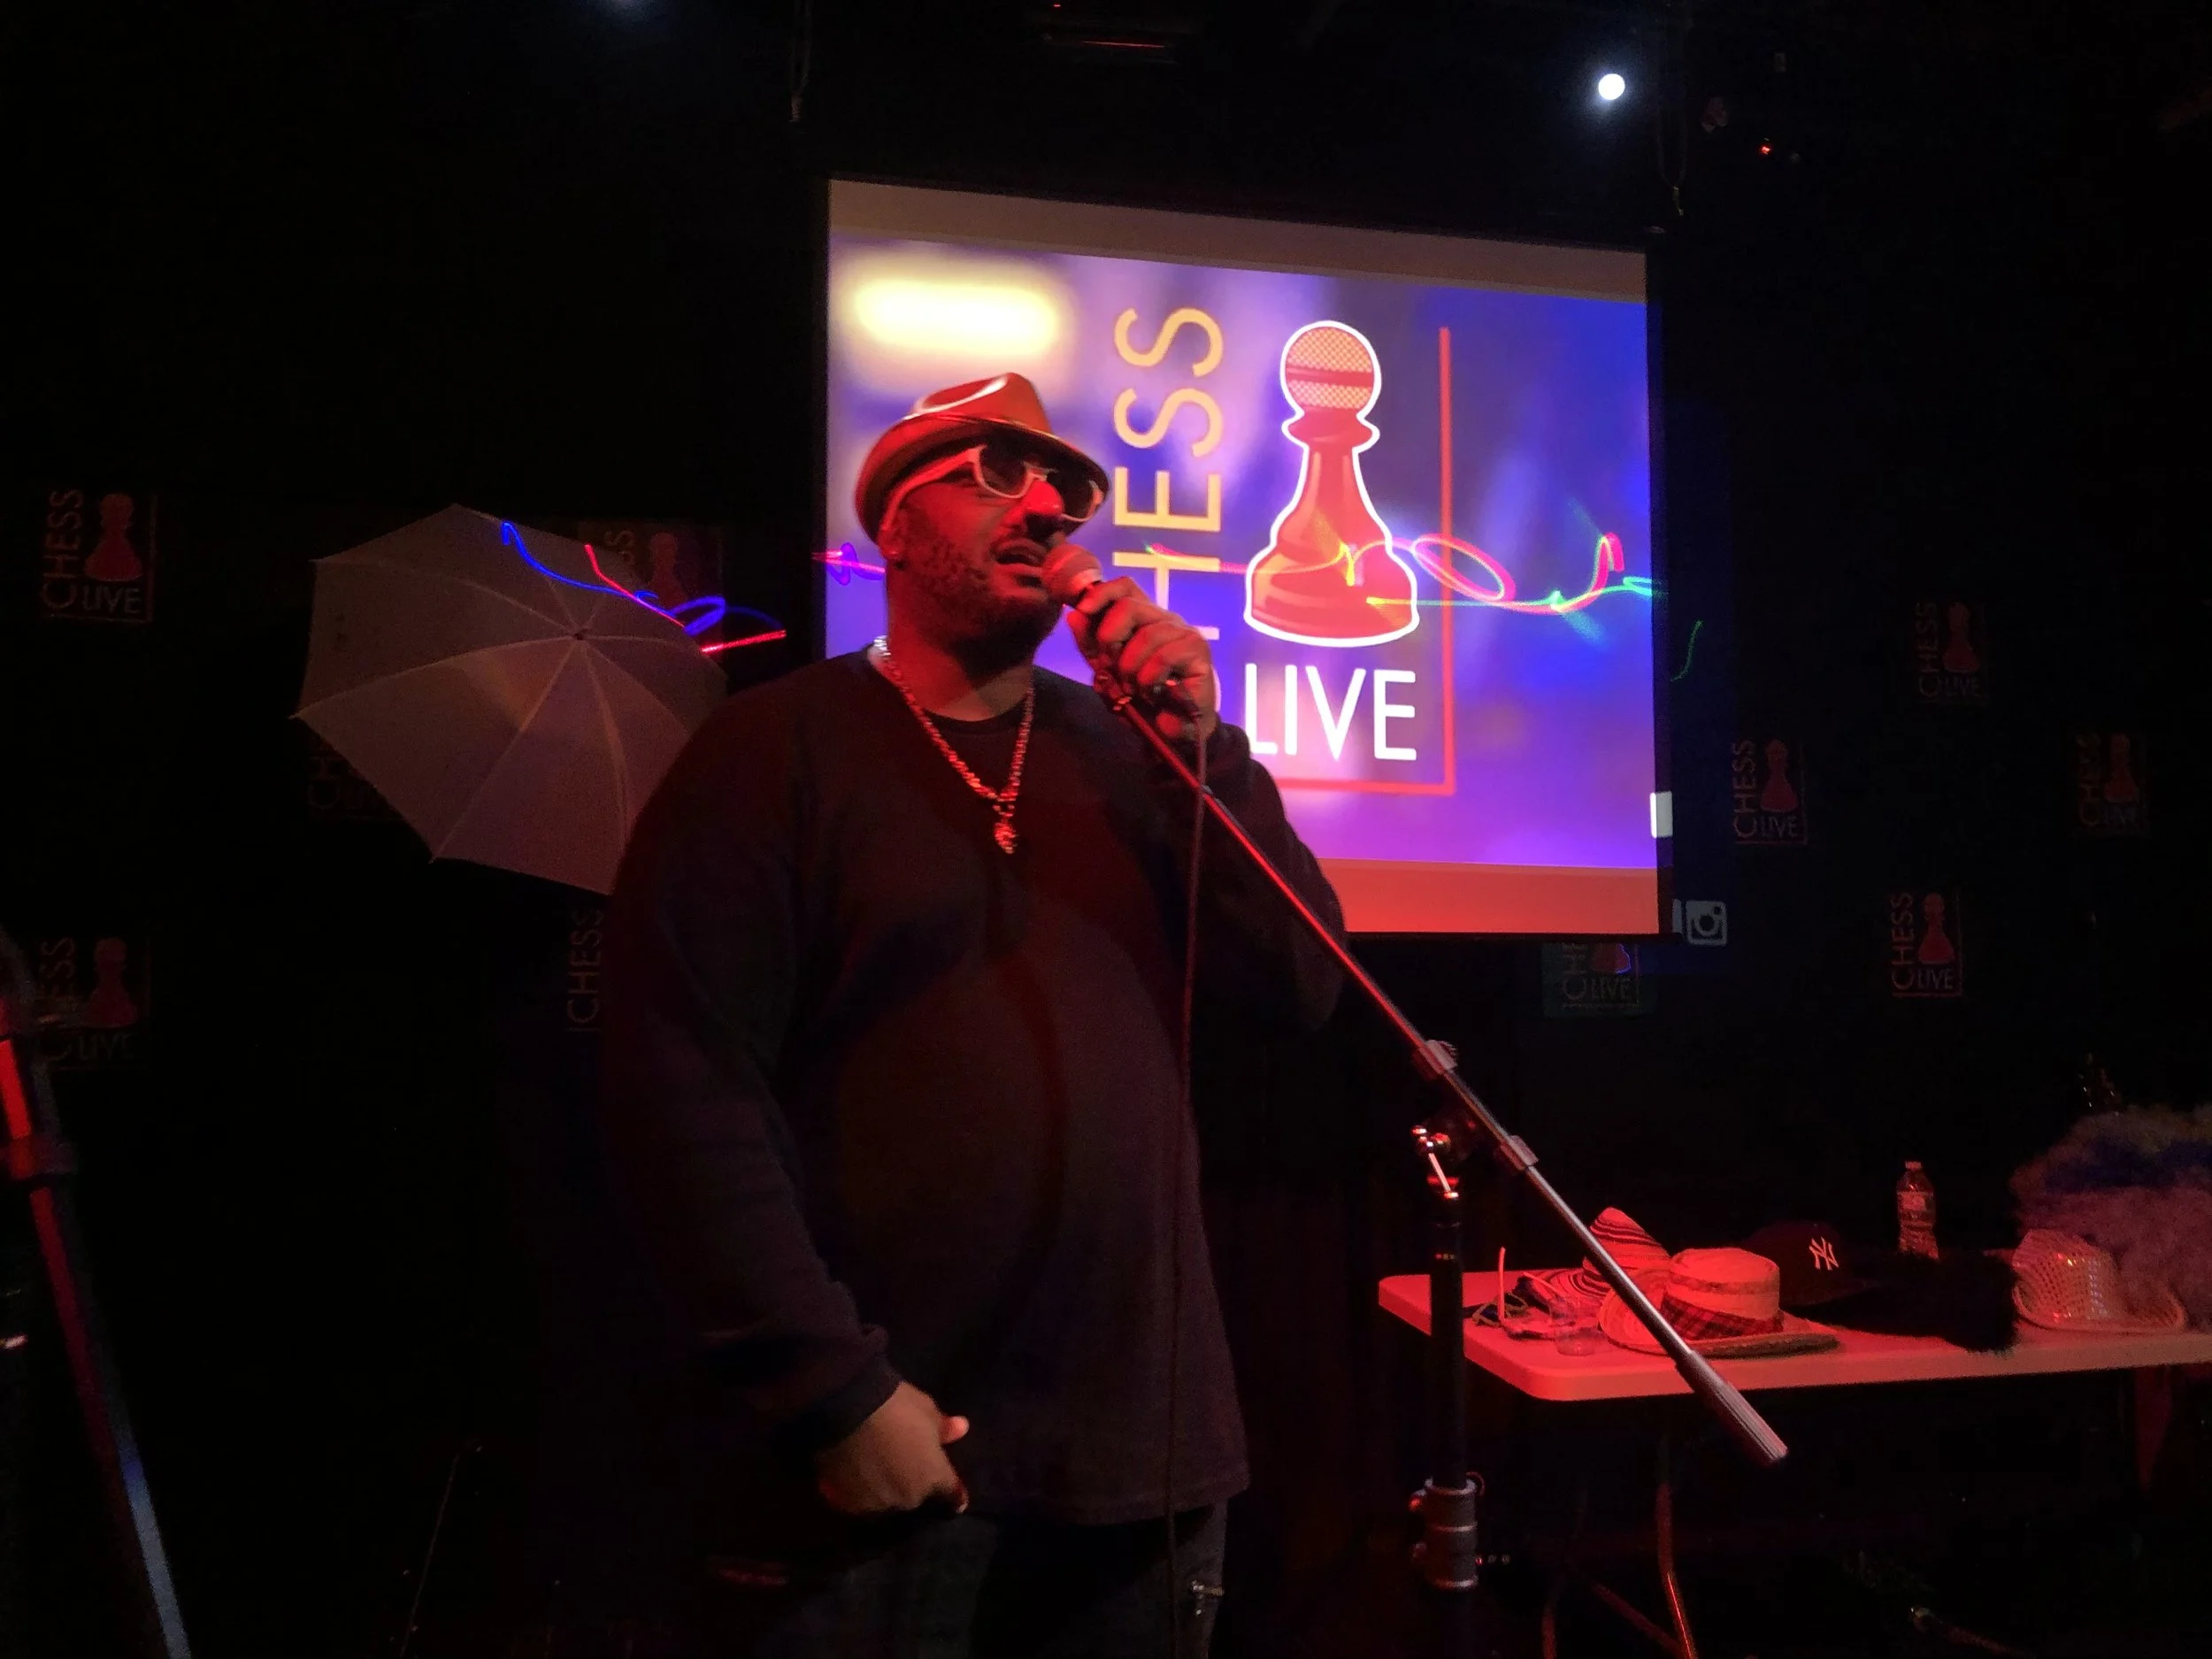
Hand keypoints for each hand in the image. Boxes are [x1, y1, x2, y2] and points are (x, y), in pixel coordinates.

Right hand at [813, 1381, 970, 1516]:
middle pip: (915, 1496)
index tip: (957, 1500)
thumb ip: (943, 1427)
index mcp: (934, 1476)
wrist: (848, 1410)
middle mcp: (909, 1497)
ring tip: (872, 1470)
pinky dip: (859, 1491)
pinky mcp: (850, 1504)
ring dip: (884, 1489)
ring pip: (886, 1501)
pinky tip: (851, 1476)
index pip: (951, 1494)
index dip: (954, 1496)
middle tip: (899, 1465)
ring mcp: (879, 1503)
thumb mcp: (926, 1409)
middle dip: (911, 1484)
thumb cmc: (896, 1406)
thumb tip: (961, 1429)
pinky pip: (860, 1502)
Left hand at [1064, 575, 1219, 743]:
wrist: (1174, 734)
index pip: (1125, 587)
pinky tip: (1156, 693)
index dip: (1102, 593)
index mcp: (1144, 619)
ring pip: (1145, 636)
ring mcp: (1185, 633)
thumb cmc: (1144, 702)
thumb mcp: (1108, 674)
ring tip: (1137, 689)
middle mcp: (1166, 619)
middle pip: (1129, 606)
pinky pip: (1163, 658)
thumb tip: (1074, 616)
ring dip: (1131, 669)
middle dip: (1110, 639)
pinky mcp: (1198, 652)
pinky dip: (1150, 680)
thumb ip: (1091, 647)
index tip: (1083, 610)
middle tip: (1112, 668)